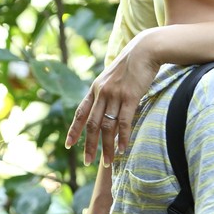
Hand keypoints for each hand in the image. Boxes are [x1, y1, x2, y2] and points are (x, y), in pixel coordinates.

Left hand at [66, 30, 162, 166]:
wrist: (145, 50)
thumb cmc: (131, 65)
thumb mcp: (113, 78)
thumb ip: (107, 93)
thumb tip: (106, 109)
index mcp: (95, 88)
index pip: (81, 112)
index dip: (74, 129)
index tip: (68, 144)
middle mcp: (101, 92)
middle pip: (91, 124)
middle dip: (89, 145)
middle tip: (87, 162)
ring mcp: (114, 95)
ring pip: (106, 127)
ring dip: (106, 147)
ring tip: (107, 163)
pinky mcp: (129, 96)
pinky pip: (123, 122)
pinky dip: (122, 138)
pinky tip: (123, 150)